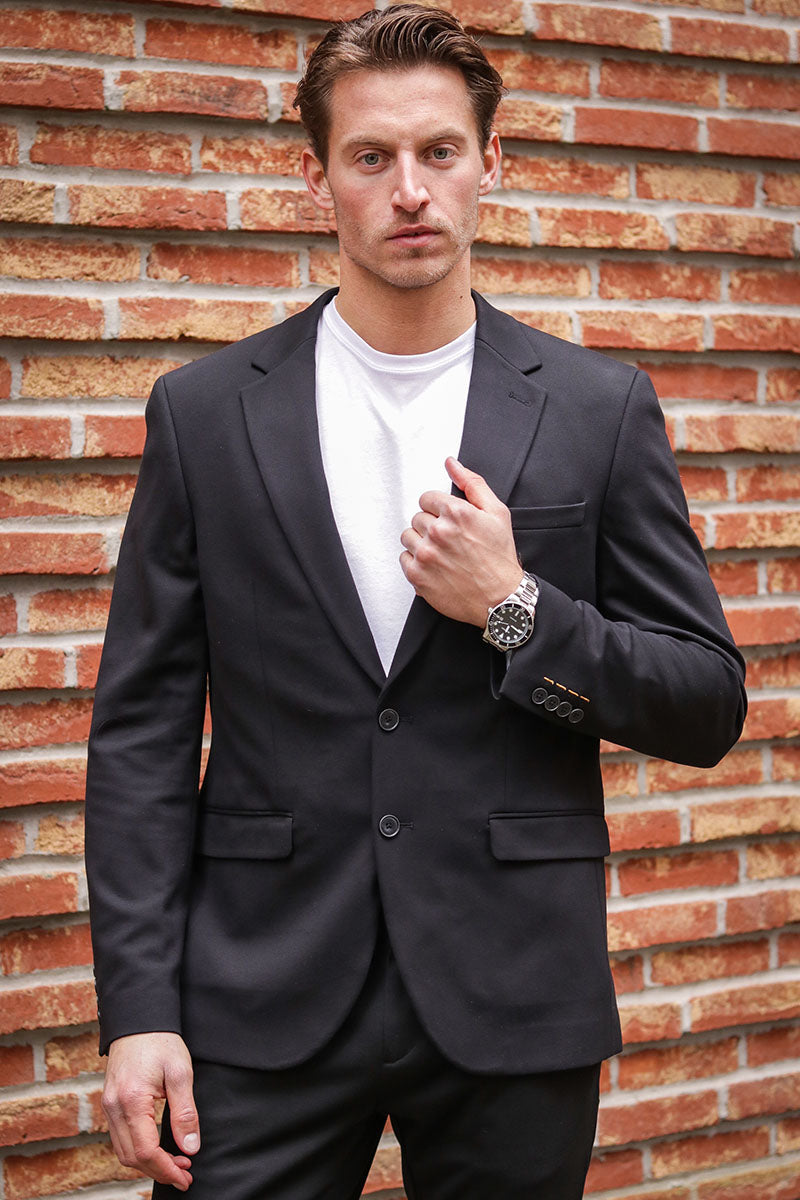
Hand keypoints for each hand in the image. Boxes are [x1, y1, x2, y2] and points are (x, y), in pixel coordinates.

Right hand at [102, 1032, 198, 1190]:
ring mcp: (108, 1106)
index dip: (167, 1169)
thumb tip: (190, 1147)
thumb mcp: (180, 1073)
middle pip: (132, 1158)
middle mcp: (114, 1108)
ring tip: (176, 1163)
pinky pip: (120, 1138)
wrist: (138, 1019)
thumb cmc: (161, 1041)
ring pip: (123, 1151)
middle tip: (184, 1174)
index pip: (146, 1151)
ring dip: (148, 1163)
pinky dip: (138, 1150)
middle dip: (159, 1171)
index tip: (186, 1176)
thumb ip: (185, 1112)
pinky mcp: (110, 1103)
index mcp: (131, 1101)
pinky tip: (157, 1148)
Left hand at [399, 457, 522, 625]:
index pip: (426, 498)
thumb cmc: (499, 557)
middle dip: (431, 526)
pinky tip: (435, 567)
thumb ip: (472, 483)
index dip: (439, 510)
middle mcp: (438, 532)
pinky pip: (404, 559)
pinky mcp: (417, 575)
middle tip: (450, 541)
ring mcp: (425, 555)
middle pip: (417, 517)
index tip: (449, 522)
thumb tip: (451, 463)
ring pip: (407, 537)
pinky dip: (416, 563)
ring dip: (421, 543)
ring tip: (442, 554)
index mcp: (456, 513)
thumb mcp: (496, 512)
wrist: (499, 598)